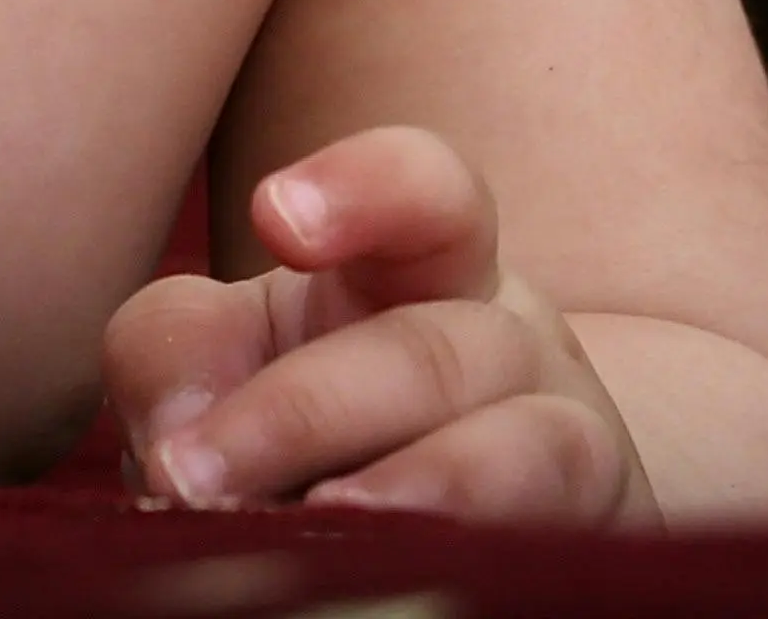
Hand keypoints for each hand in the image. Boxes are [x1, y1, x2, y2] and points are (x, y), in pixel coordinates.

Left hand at [104, 127, 652, 523]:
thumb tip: (178, 443)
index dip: (364, 187)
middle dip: (300, 413)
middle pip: (427, 353)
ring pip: (519, 452)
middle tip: (185, 475)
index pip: (428, 192)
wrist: (471, 531)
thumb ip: (181, 356)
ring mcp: (571, 450)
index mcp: (428, 267)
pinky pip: (548, 547)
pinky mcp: (589, 548)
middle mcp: (513, 343)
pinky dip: (462, 561)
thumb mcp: (238, 362)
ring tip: (317, 525)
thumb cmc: (317, 429)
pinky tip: (390, 583)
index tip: (273, 216)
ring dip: (407, 491)